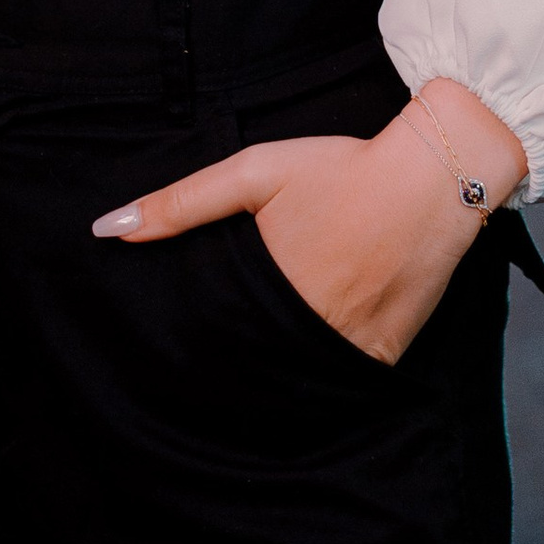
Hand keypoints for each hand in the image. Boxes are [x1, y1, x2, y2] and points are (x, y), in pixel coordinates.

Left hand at [92, 84, 529, 364]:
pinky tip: (314, 342)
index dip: (191, 343)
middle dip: (229, 357)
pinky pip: (340, 375)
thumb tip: (108, 231)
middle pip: (249, 361)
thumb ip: (182, 203)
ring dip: (274, 366)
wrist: (435, 176)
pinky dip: (322, 368)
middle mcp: (307, 325)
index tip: (175, 348)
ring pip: (292, 375)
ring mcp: (349, 345)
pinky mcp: (384, 354)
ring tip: (263, 346)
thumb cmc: (340, 168)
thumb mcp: (254, 172)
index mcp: (268, 286)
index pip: (210, 337)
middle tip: (216, 351)